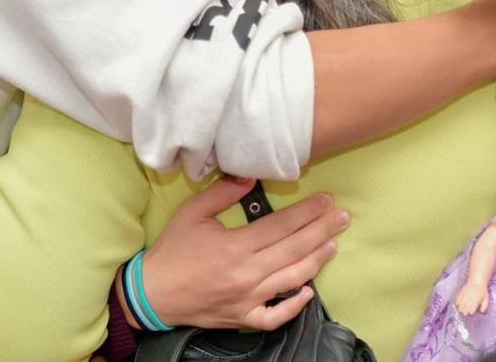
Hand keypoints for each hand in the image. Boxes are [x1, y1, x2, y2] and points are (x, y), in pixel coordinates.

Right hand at [141, 176, 348, 331]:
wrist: (153, 294)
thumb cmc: (172, 250)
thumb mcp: (192, 213)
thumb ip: (221, 193)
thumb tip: (249, 177)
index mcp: (236, 246)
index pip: (281, 226)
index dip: (307, 212)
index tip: (326, 201)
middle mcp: (247, 274)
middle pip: (294, 250)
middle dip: (322, 231)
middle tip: (342, 218)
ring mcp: (248, 299)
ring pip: (292, 280)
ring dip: (316, 261)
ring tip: (333, 245)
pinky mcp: (243, 318)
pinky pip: (275, 317)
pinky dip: (295, 306)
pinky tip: (308, 291)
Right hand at [454, 281, 489, 315]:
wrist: (476, 281)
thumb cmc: (482, 291)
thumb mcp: (486, 298)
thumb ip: (484, 306)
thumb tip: (481, 311)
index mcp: (475, 302)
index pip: (471, 310)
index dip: (470, 312)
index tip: (471, 313)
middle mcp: (469, 299)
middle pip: (464, 309)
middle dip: (464, 312)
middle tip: (465, 313)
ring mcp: (464, 296)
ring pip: (460, 305)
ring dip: (460, 308)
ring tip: (461, 310)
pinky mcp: (461, 292)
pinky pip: (457, 299)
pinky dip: (457, 302)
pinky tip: (457, 304)